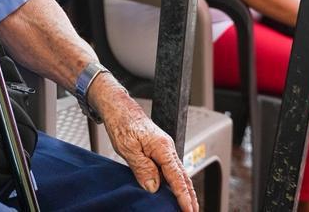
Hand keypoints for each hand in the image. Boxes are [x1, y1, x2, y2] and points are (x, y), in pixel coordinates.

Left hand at [93, 76, 199, 210]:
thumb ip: (142, 168)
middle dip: (190, 196)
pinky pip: (170, 168)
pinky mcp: (158, 149)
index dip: (183, 196)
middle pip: (183, 176)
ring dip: (184, 190)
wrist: (118, 107)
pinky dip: (176, 182)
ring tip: (187, 206)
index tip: (188, 210)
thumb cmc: (122, 122)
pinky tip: (174, 190)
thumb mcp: (128, 147)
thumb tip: (153, 187)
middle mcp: (167, 148)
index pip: (177, 177)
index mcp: (162, 147)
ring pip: (178, 173)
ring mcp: (164, 148)